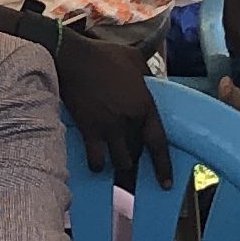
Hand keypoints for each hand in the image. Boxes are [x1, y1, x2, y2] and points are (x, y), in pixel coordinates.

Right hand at [52, 24, 165, 178]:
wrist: (74, 59)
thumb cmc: (104, 56)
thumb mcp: (135, 58)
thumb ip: (147, 74)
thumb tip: (151, 82)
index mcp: (144, 105)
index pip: (158, 142)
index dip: (163, 166)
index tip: (165, 185)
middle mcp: (130, 121)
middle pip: (138, 153)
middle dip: (137, 164)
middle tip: (135, 174)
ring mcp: (109, 128)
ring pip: (120, 161)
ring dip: (120, 169)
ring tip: (120, 174)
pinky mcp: (89, 130)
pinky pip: (96, 158)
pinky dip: (97, 165)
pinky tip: (97, 167)